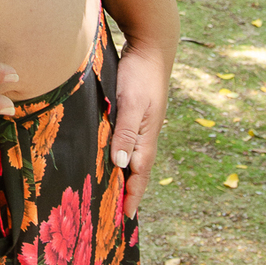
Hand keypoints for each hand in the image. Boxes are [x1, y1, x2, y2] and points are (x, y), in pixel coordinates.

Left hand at [110, 40, 172, 217]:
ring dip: (124, 176)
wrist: (152, 46)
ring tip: (113, 193)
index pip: (139, 175)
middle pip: (137, 171)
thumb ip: (126, 132)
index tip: (125, 218)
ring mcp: (142, 124)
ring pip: (132, 157)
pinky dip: (121, 156)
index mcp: (147, 137)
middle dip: (128, 192)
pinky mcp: (135, 114)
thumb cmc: (140, 74)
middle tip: (116, 215)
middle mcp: (145, 135)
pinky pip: (128, 142)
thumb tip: (121, 163)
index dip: (132, 196)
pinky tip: (112, 158)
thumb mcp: (131, 103)